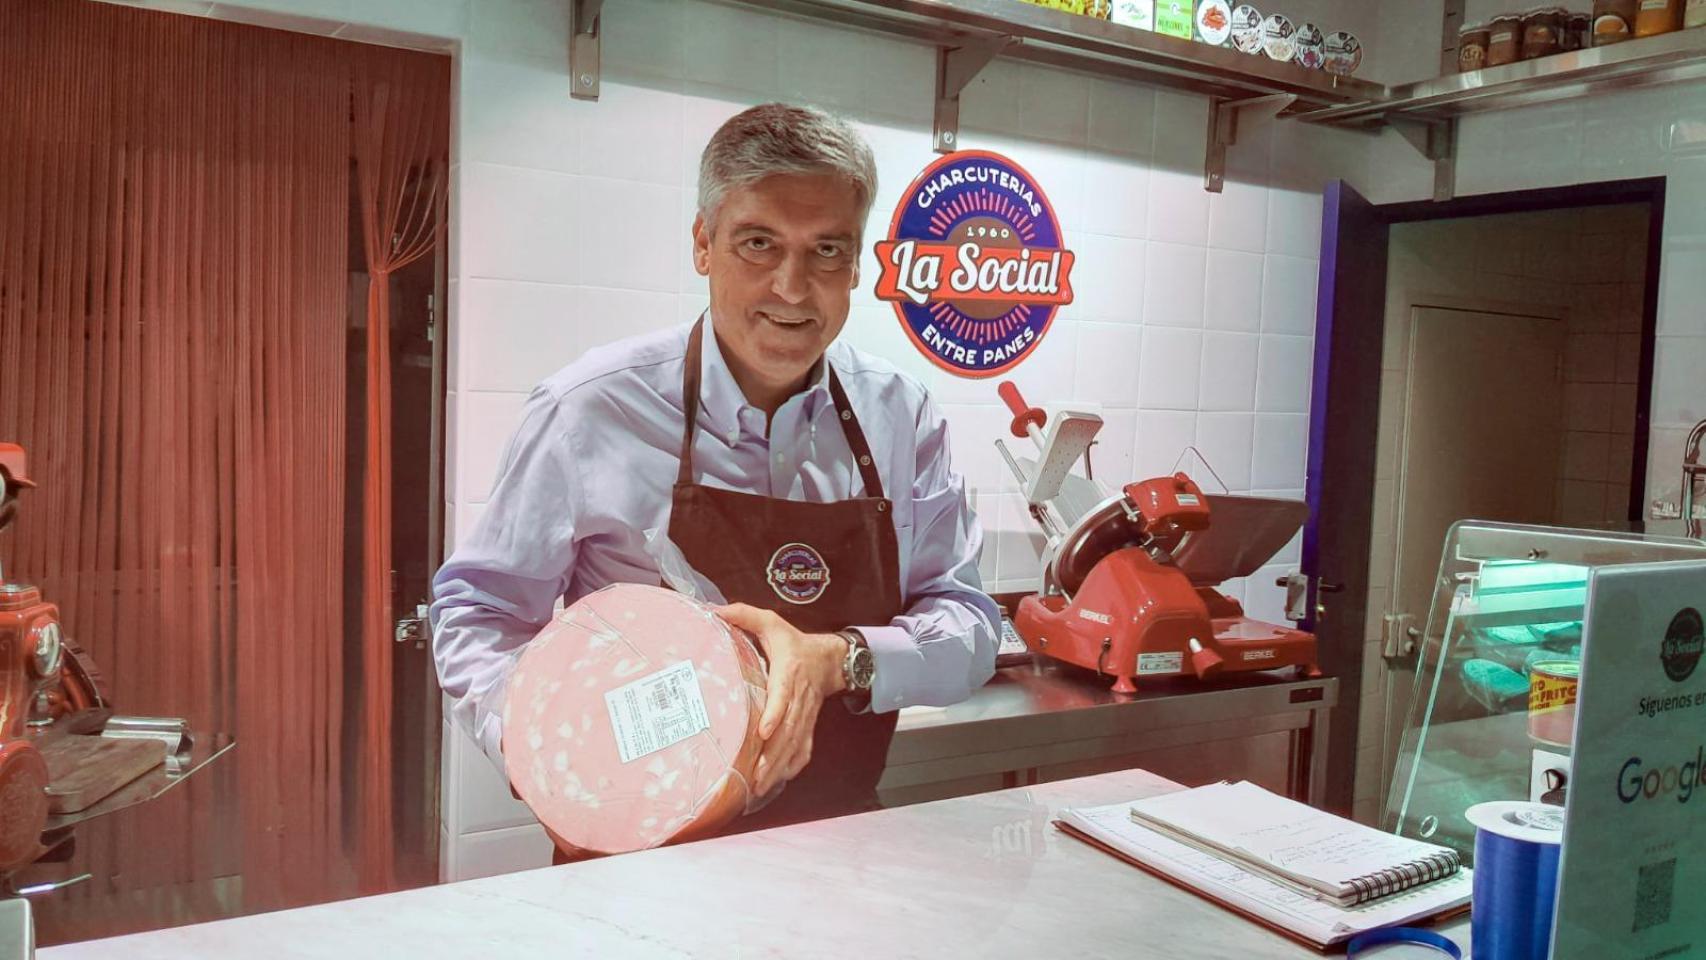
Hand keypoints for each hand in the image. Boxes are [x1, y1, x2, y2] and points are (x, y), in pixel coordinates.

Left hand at [714, 603, 847, 796]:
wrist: (829, 659)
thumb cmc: (793, 643)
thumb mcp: (771, 622)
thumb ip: (744, 615)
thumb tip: (715, 611)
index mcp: (788, 672)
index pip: (783, 696)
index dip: (775, 715)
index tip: (764, 732)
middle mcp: (799, 697)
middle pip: (789, 730)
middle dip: (773, 755)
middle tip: (756, 776)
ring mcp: (806, 714)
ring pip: (795, 744)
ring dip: (779, 767)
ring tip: (761, 786)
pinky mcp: (809, 725)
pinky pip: (804, 749)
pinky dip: (794, 766)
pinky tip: (779, 781)